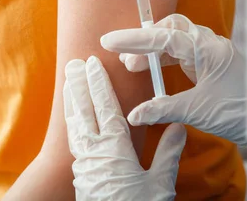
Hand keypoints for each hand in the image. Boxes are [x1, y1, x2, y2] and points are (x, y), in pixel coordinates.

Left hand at [63, 57, 185, 200]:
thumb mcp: (160, 183)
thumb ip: (167, 152)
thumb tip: (178, 126)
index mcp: (115, 149)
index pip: (105, 108)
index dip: (99, 84)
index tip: (93, 64)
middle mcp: (95, 152)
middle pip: (83, 111)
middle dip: (78, 85)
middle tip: (73, 64)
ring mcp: (85, 164)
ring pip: (75, 125)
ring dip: (72, 101)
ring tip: (68, 84)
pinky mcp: (83, 176)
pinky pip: (74, 141)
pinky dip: (73, 123)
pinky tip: (75, 121)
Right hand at [101, 14, 246, 164]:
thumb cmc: (240, 112)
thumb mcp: (198, 111)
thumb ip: (164, 108)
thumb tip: (134, 114)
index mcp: (209, 50)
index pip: (165, 36)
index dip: (135, 38)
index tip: (110, 41)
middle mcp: (211, 45)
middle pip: (172, 28)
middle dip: (145, 40)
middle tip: (125, 59)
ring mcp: (213, 53)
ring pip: (178, 39)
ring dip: (155, 50)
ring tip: (135, 67)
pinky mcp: (214, 63)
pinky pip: (185, 52)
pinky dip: (167, 59)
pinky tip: (156, 71)